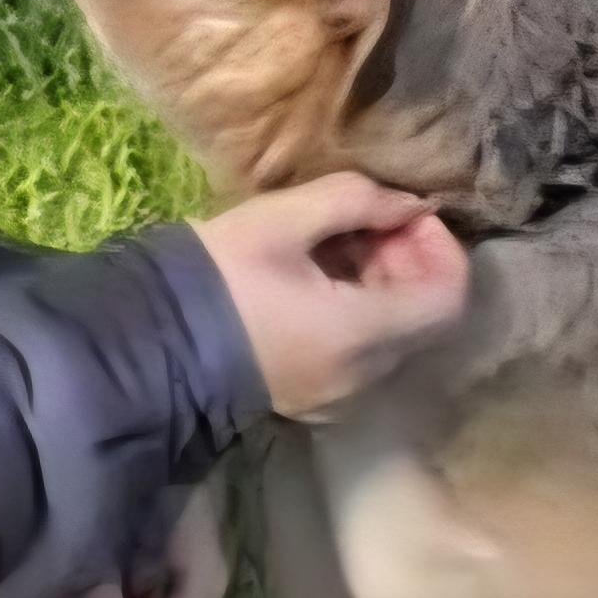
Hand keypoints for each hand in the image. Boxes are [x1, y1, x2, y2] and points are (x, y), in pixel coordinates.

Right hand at [192, 170, 471, 418]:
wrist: (149, 347)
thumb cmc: (217, 278)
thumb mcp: (282, 220)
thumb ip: (355, 201)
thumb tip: (406, 203)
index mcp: (362, 335)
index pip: (448, 297)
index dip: (442, 247)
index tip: (405, 213)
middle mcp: (364, 375)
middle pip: (425, 317)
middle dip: (411, 260)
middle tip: (370, 220)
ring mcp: (340, 394)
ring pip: (395, 334)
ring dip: (384, 283)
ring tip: (339, 240)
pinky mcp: (315, 396)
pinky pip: (363, 351)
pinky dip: (359, 310)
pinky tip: (318, 276)